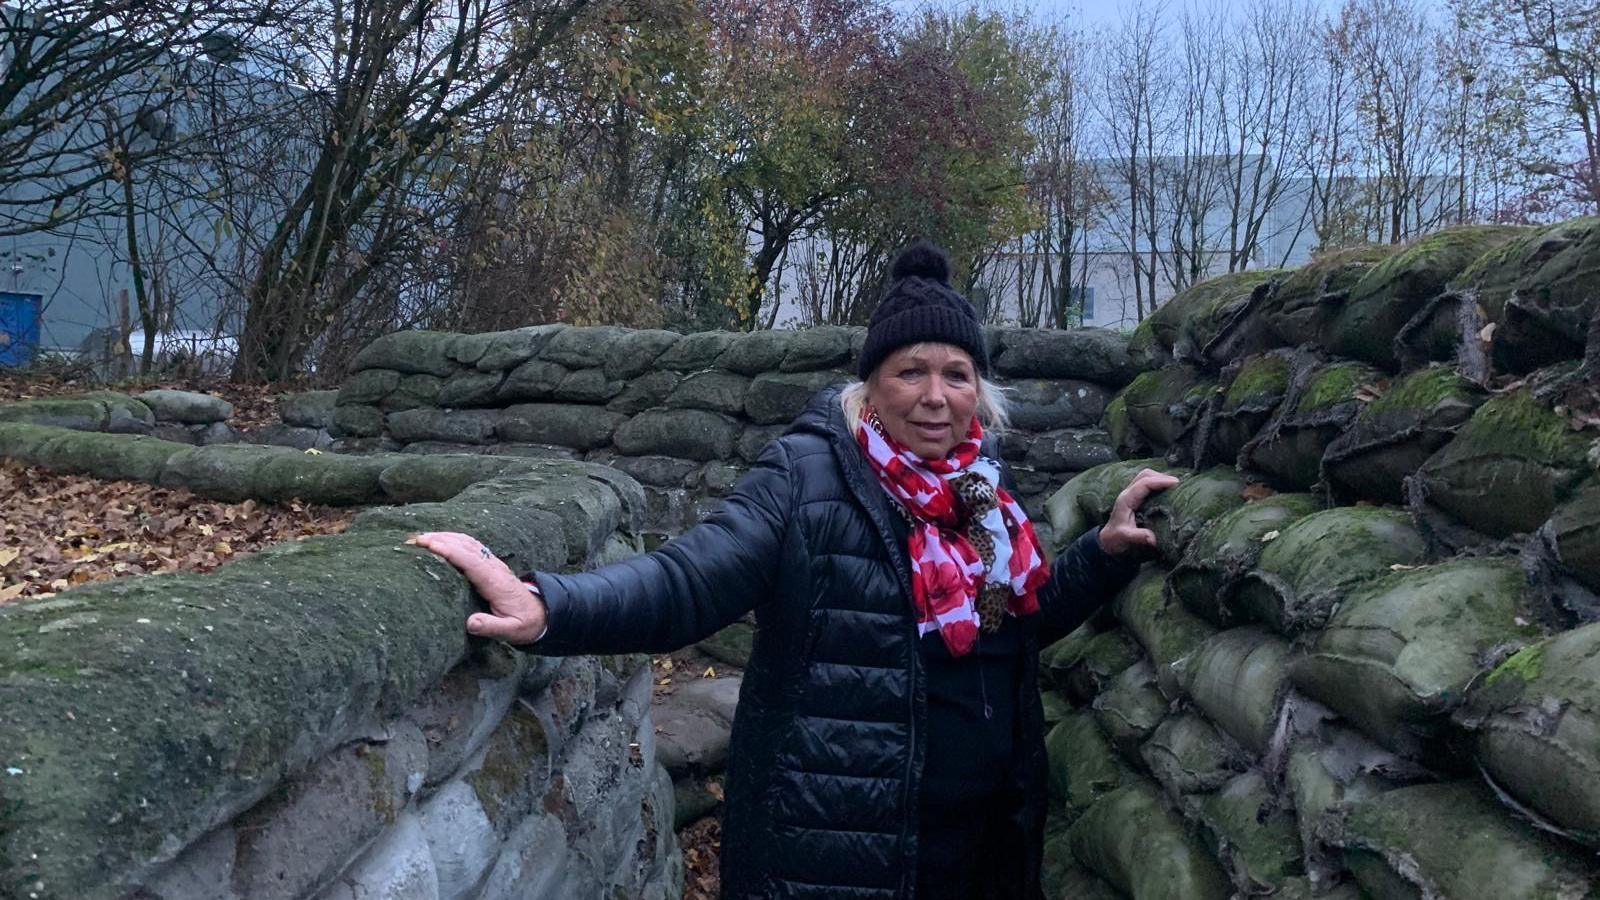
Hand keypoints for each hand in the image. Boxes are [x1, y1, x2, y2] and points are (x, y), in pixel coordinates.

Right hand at [408, 531, 546, 643]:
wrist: (542, 613)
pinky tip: (440, 539)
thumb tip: (470, 623)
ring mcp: (492, 563)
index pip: (470, 561)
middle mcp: (493, 567)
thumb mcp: (511, 630)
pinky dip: (454, 539)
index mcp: (495, 581)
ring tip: (420, 537)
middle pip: (465, 546)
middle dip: (440, 540)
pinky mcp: (490, 564)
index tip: (429, 545)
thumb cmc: (524, 623)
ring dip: (445, 536)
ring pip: (468, 542)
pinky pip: (471, 546)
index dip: (450, 551)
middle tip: (414, 540)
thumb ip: (492, 627)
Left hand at [1098, 469, 1180, 556]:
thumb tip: (1152, 538)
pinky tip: (1167, 492)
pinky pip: (1147, 485)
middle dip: (1161, 476)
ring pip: (1146, 477)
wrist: (1108, 540)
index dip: (1160, 481)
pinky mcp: (1135, 498)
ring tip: (1175, 487)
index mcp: (1126, 499)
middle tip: (1177, 484)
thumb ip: (1138, 537)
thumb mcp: (1126, 538)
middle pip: (1145, 475)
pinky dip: (1158, 484)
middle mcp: (1128, 493)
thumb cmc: (1116, 539)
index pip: (1144, 483)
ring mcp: (1131, 494)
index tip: (1175, 483)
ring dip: (1160, 479)